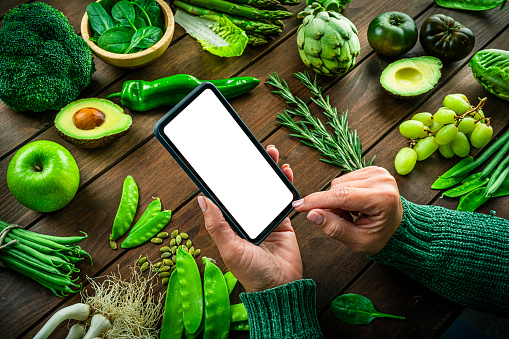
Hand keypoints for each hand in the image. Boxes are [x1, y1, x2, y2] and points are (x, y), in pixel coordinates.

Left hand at [198, 145, 302, 291]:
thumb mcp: (230, 248)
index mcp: (231, 223)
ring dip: (268, 170)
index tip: (225, 159)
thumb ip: (217, 224)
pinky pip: (283, 199)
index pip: (226, 195)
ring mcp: (265, 219)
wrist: (281, 286)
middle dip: (249, 167)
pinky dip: (285, 184)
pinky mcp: (282, 221)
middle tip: (251, 149)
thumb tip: (202, 199)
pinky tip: (285, 170)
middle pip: (247, 187)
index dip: (226, 177)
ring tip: (270, 152)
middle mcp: (247, 219)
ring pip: (265, 188)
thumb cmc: (252, 273)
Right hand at [292, 166, 402, 255]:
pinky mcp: (372, 169)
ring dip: (337, 199)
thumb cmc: (381, 236)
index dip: (316, 201)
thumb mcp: (358, 241)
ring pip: (338, 183)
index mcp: (382, 198)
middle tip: (341, 220)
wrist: (398, 227)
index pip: (342, 196)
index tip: (298, 205)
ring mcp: (378, 172)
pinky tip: (353, 204)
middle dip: (330, 205)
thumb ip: (334, 228)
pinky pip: (344, 179)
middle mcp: (381, 180)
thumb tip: (312, 214)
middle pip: (338, 188)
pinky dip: (343, 192)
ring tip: (350, 213)